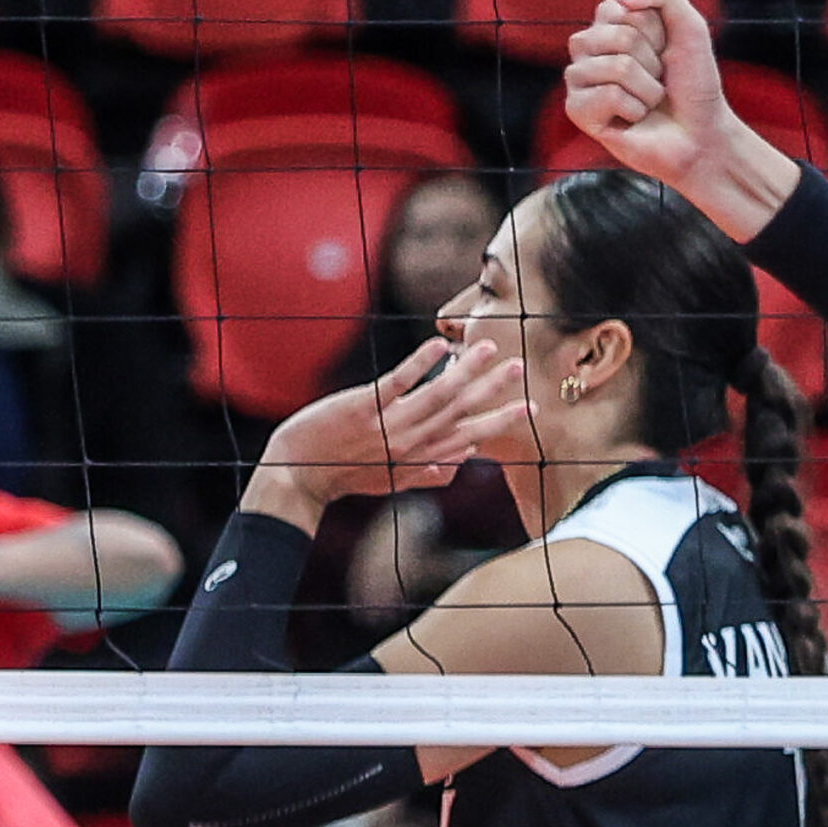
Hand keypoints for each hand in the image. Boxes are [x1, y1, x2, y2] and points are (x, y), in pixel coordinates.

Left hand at [251, 339, 528, 525]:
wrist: (298, 476)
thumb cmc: (342, 476)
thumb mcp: (389, 480)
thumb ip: (425, 474)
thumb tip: (460, 464)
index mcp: (421, 458)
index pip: (470, 437)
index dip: (501, 422)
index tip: (529, 408)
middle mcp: (412, 442)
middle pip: (462, 411)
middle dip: (494, 389)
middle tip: (520, 368)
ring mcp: (389, 425)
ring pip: (438, 394)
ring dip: (467, 369)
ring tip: (488, 348)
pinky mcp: (364, 408)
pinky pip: (398, 382)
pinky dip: (420, 364)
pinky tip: (439, 346)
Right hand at [564, 0, 797, 238]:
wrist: (702, 136)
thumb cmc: (694, 85)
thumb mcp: (689, 26)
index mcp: (608, 24)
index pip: (620, 6)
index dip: (655, 29)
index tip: (665, 49)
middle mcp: (588, 48)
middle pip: (619, 36)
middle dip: (653, 61)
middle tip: (659, 80)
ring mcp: (579, 79)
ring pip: (617, 67)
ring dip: (649, 88)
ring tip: (650, 101)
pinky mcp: (578, 110)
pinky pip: (608, 96)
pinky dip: (635, 109)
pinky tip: (636, 119)